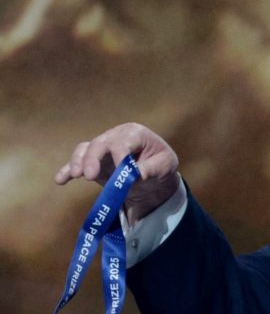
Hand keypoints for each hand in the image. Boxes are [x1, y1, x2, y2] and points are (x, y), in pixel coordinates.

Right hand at [54, 122, 179, 223]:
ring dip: (78, 162)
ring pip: (85, 150)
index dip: (119, 155)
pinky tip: (60, 180)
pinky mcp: (94, 162)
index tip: (120, 172)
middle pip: (99, 144)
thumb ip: (151, 169)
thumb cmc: (161, 164)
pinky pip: (78, 162)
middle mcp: (115, 137)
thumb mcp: (165, 166)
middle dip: (92, 158)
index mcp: (134, 133)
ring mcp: (102, 149)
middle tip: (88, 176)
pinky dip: (68, 170)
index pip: (122, 141)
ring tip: (76, 176)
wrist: (155, 175)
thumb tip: (136, 176)